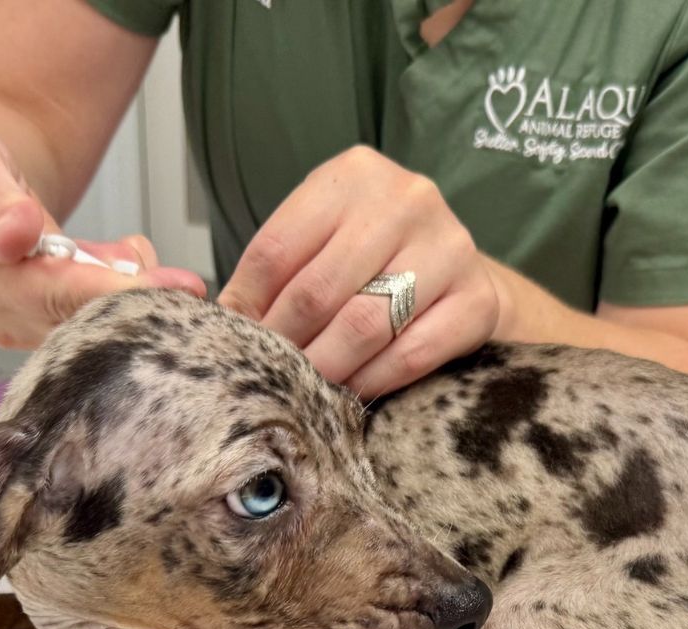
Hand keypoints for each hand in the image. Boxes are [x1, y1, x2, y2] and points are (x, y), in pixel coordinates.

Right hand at [0, 120, 205, 347]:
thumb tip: (16, 237)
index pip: (55, 296)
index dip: (113, 295)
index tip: (167, 289)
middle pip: (81, 320)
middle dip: (140, 305)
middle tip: (188, 286)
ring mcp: (22, 323)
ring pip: (93, 320)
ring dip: (132, 291)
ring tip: (147, 255)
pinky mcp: (43, 321)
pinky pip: (94, 313)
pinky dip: (121, 284)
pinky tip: (126, 254)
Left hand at [217, 146, 501, 397]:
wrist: (463, 279)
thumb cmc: (376, 263)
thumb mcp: (324, 243)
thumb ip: (274, 270)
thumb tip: (212, 309)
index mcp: (354, 175)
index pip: (278, 248)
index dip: (249, 305)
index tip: (237, 342)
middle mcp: (405, 199)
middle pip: (317, 289)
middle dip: (285, 343)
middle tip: (269, 375)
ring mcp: (449, 247)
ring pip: (364, 324)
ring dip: (326, 367)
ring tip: (305, 390)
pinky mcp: (476, 299)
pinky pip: (410, 354)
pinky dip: (371, 381)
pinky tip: (352, 394)